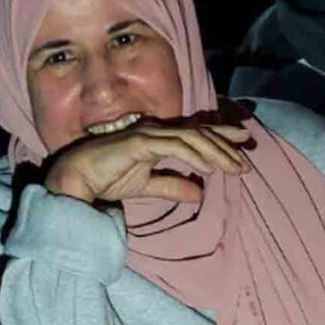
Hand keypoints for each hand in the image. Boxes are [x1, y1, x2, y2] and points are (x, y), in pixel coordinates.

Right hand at [45, 121, 250, 203]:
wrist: (77, 179)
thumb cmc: (105, 178)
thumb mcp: (146, 186)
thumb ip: (171, 186)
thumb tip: (198, 194)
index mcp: (156, 138)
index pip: (194, 133)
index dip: (220, 137)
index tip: (243, 145)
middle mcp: (155, 130)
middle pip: (198, 132)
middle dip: (225, 143)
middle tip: (247, 157)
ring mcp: (148, 134)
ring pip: (192, 137)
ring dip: (216, 152)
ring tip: (235, 168)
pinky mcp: (141, 141)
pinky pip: (176, 146)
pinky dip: (195, 155)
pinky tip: (210, 168)